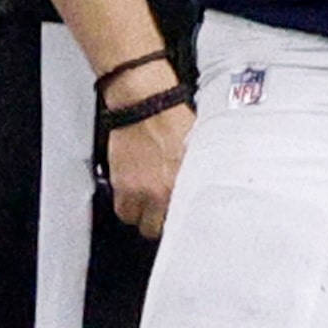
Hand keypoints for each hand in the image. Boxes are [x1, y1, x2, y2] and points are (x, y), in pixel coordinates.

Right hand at [96, 58, 191, 239]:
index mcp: (185, 183)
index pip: (184, 221)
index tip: (181, 220)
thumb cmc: (172, 115)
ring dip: (140, 215)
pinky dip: (125, 204)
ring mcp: (138, 188)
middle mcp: (160, 191)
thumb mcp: (198, 145)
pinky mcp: (120, 180)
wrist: (144, 100)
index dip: (182, 223)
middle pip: (157, 227)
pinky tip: (133, 194)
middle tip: (162, 214)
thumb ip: (200, 170)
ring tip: (146, 206)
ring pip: (135, 220)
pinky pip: (120, 206)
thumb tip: (207, 182)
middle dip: (159, 223)